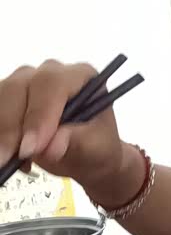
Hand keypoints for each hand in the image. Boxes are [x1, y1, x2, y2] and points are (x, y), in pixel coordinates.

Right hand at [0, 61, 125, 191]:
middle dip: (11, 127)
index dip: (38, 115)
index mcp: (79, 76)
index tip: (30, 148)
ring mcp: (25, 83)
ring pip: (1, 98)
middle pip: (18, 88)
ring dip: (0, 131)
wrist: (86, 156)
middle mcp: (49, 73)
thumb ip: (77, 141)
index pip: (52, 85)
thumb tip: (52, 146)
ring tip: (6, 162)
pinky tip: (7, 157)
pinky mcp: (9, 98)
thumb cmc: (97, 146)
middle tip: (7, 159)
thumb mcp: (96, 147)